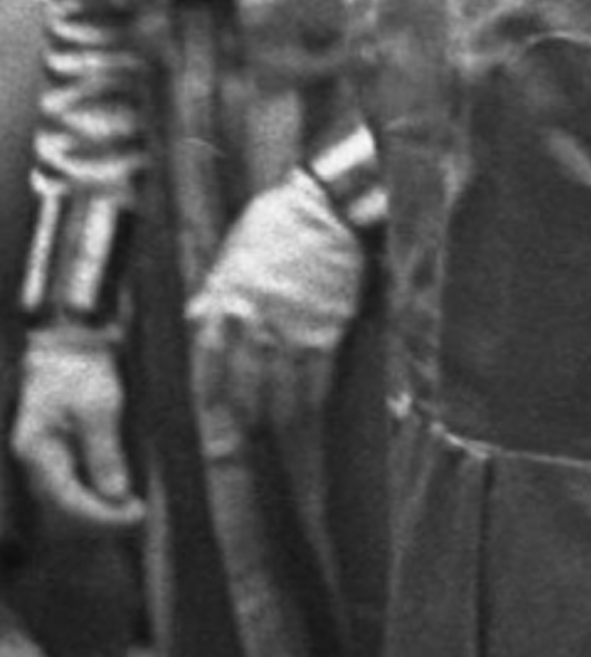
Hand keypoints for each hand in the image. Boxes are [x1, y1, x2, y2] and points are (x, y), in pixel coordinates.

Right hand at [12, 324, 144, 530]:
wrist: (66, 346)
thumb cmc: (81, 370)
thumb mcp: (99, 406)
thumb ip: (105, 452)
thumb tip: (116, 495)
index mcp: (36, 449)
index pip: (65, 498)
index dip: (100, 514)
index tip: (135, 515)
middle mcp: (32, 461)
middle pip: (63, 505)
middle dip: (101, 517)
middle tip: (138, 516)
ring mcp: (41, 459)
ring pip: (66, 499)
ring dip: (98, 508)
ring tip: (132, 510)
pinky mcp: (53, 455)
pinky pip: (71, 484)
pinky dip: (93, 492)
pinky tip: (117, 494)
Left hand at [185, 170, 365, 432]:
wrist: (328, 207)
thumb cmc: (278, 223)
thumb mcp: (233, 253)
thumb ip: (215, 290)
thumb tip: (197, 318)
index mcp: (224, 305)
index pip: (208, 370)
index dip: (209, 404)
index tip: (210, 426)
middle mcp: (252, 326)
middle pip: (242, 391)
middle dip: (239, 424)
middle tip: (237, 449)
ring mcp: (290, 331)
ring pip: (278, 392)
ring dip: (274, 418)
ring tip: (272, 432)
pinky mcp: (326, 330)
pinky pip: (315, 379)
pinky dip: (309, 400)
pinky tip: (306, 412)